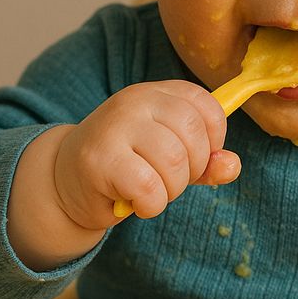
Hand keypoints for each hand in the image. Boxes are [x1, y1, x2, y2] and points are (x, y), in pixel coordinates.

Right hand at [53, 80, 239, 230]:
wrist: (65, 181)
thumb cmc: (127, 167)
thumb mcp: (171, 158)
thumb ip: (206, 161)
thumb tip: (232, 165)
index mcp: (157, 92)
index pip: (207, 107)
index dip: (213, 140)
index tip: (196, 158)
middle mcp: (136, 101)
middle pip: (193, 135)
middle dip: (192, 170)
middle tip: (168, 181)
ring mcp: (115, 126)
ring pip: (174, 162)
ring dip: (171, 190)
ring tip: (150, 191)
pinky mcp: (100, 159)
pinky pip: (149, 187)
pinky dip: (151, 205)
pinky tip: (137, 203)